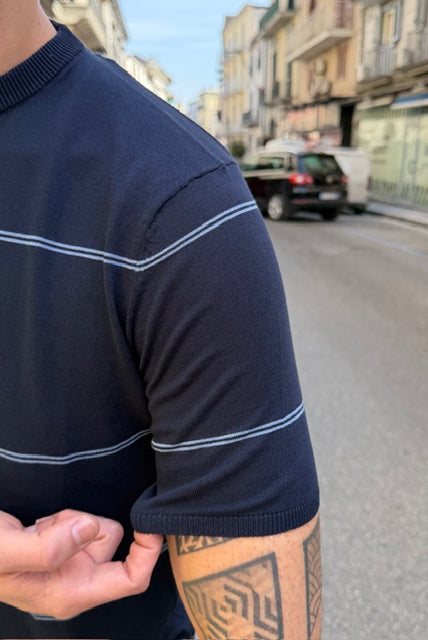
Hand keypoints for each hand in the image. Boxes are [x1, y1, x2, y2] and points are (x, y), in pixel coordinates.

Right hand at [0, 509, 162, 618]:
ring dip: (70, 518)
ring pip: (94, 528)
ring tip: (37, 526)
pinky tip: (36, 526)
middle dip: (87, 523)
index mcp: (71, 594)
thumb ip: (48, 547)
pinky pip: (77, 522)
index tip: (149, 523)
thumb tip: (90, 528)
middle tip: (50, 525)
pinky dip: (61, 518)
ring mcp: (67, 566)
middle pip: (111, 542)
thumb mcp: (6, 552)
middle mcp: (74, 582)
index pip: (131, 580)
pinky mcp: (59, 549)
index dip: (147, 553)